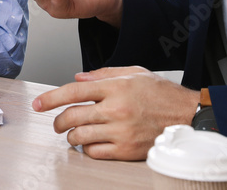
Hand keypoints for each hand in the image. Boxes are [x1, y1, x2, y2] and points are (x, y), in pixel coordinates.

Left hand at [33, 66, 198, 159]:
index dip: (50, 99)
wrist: (189, 116)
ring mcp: (121, 131)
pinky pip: (95, 152)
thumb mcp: (134, 73)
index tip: (37, 105)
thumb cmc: (162, 93)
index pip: (73, 92)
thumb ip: (103, 74)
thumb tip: (78, 79)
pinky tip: (91, 143)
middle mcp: (116, 109)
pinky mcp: (127, 150)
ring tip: (73, 134)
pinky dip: (87, 149)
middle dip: (58, 121)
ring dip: (71, 136)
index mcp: (115, 87)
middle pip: (72, 117)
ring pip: (80, 137)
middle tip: (56, 123)